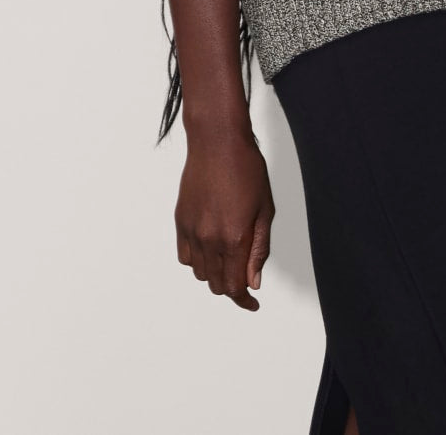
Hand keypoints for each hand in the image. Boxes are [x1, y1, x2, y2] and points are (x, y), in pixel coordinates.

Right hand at [175, 132, 274, 310]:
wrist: (218, 142)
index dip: (244, 300)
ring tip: (230, 258)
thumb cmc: (247, 169)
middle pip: (216, 284)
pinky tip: (211, 249)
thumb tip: (254, 281)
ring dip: (215, 274)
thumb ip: (259, 249)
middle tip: (245, 278)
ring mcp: (191, 231)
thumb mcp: (265, 209)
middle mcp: (209, 239)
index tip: (253, 303)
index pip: (234, 286)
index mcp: (234, 238)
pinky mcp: (180, 222)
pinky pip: (185, 257)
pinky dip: (197, 261)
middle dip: (232, 287)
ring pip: (200, 273)